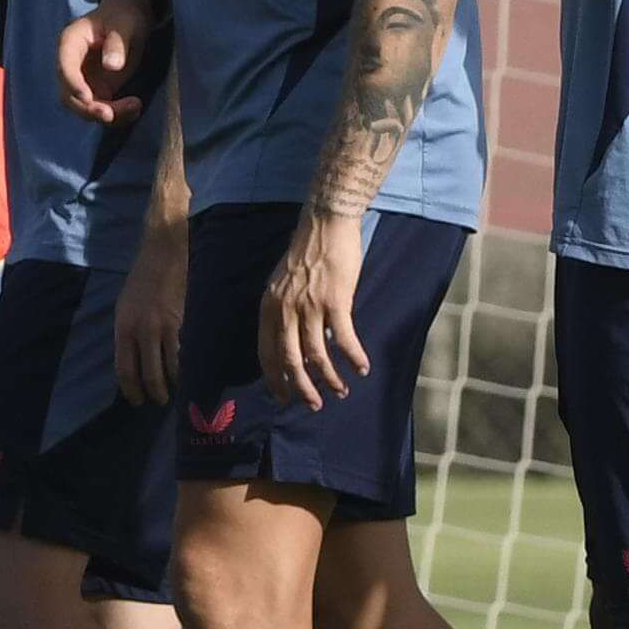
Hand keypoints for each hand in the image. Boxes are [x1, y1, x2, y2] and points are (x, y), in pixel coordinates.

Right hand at [57, 0, 156, 125]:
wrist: (130, 17)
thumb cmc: (124, 15)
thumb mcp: (124, 23)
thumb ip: (117, 42)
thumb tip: (111, 66)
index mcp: (71, 42)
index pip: (64, 66)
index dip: (72, 84)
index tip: (87, 98)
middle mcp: (71, 65)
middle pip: (69, 94)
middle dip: (88, 108)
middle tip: (112, 114)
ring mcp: (83, 80)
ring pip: (84, 107)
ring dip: (106, 114)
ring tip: (135, 107)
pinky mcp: (97, 90)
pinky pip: (101, 109)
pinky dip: (116, 114)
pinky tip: (135, 108)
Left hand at [114, 209, 189, 408]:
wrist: (163, 253)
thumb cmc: (141, 280)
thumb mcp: (123, 307)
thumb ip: (127, 334)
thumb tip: (132, 360)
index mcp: (123, 327)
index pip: (125, 369)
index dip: (131, 390)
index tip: (137, 400)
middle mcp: (142, 330)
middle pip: (148, 374)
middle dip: (153, 393)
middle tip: (157, 402)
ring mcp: (164, 326)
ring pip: (169, 368)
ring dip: (172, 384)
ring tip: (174, 391)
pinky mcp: (183, 321)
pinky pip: (183, 352)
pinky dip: (185, 366)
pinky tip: (187, 372)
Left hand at [259, 209, 369, 409]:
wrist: (326, 223)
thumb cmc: (307, 253)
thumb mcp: (283, 284)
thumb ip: (285, 312)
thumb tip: (296, 344)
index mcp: (269, 306)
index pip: (266, 352)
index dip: (274, 378)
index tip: (283, 397)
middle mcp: (285, 309)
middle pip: (290, 360)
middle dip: (301, 388)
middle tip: (313, 405)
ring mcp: (310, 306)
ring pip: (317, 355)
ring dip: (330, 378)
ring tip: (340, 391)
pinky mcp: (336, 301)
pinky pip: (344, 339)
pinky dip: (353, 357)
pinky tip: (362, 368)